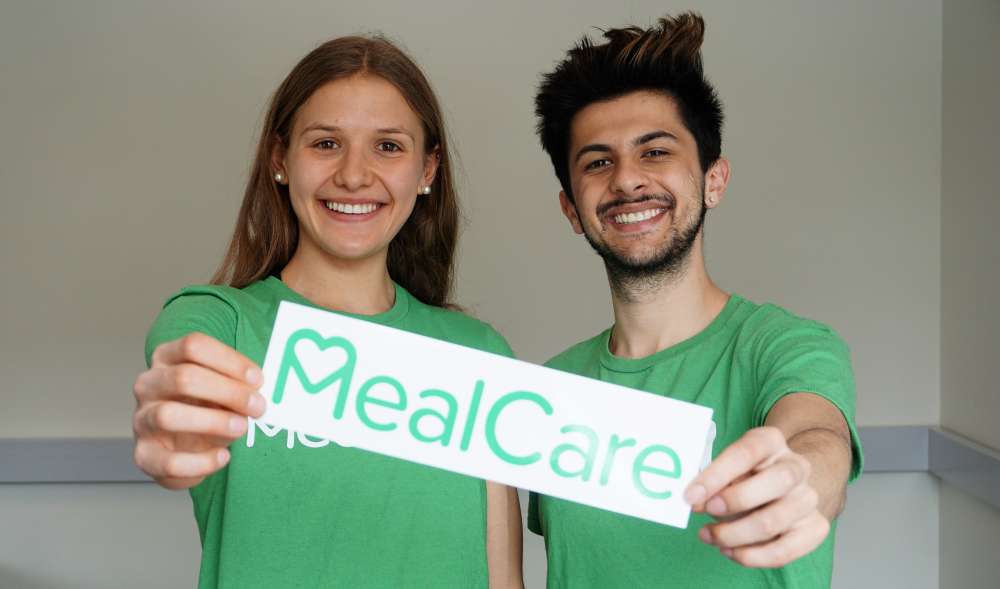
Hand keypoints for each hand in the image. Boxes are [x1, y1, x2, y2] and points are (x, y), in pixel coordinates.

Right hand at [132, 332, 265, 489]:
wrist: (183, 445)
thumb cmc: (206, 406)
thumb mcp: (221, 388)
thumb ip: (236, 384)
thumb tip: (257, 389)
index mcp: (166, 358)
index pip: (193, 346)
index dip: (229, 361)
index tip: (258, 379)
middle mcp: (148, 385)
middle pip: (183, 378)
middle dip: (228, 392)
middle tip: (257, 406)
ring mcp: (142, 419)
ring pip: (168, 415)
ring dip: (212, 422)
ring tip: (241, 428)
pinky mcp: (144, 455)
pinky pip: (168, 461)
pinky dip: (200, 462)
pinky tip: (223, 457)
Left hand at [684, 426, 828, 567]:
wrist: (786, 485)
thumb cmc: (746, 473)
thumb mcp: (728, 466)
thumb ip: (713, 480)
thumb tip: (694, 501)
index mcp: (771, 441)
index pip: (746, 452)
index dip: (716, 475)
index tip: (690, 495)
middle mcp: (797, 466)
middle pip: (776, 482)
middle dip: (735, 500)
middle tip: (706, 511)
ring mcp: (809, 498)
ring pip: (773, 522)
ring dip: (733, 534)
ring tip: (709, 535)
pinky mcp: (815, 528)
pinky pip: (784, 551)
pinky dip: (751, 556)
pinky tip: (729, 551)